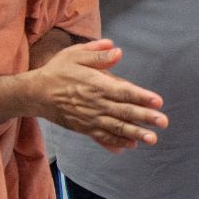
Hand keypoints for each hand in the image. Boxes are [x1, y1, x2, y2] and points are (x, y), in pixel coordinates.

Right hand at [31, 39, 167, 151]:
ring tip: (152, 139)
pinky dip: (115, 143)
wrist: (35, 93)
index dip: (142, 97)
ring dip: (135, 134)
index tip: (158, 101)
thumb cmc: (58, 71)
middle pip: (124, 112)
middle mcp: (95, 104)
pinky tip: (129, 147)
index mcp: (96, 84)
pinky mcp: (84, 128)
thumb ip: (97, 54)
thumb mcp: (75, 55)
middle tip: (163, 122)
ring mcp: (90, 118)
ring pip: (116, 128)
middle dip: (146, 118)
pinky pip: (102, 137)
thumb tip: (117, 51)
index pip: (124, 91)